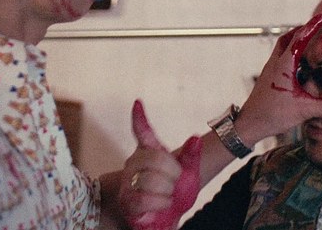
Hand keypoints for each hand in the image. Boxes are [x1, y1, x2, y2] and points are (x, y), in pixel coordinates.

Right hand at [118, 100, 201, 229]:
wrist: (168, 218)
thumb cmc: (175, 193)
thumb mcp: (189, 173)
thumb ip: (192, 156)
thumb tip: (195, 138)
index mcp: (151, 151)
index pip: (143, 132)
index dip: (140, 118)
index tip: (138, 103)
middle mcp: (136, 162)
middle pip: (155, 159)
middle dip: (172, 175)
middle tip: (174, 184)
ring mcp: (128, 180)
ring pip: (149, 180)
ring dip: (166, 193)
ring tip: (166, 197)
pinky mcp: (126, 199)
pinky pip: (143, 199)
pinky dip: (159, 204)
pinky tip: (161, 205)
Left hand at [235, 12, 321, 143]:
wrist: (249, 124)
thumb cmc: (272, 114)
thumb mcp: (304, 110)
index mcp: (283, 65)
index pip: (300, 38)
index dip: (314, 25)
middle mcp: (275, 63)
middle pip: (288, 37)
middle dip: (304, 29)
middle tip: (319, 25)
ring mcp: (270, 70)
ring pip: (283, 47)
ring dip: (297, 41)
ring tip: (313, 41)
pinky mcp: (270, 78)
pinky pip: (282, 59)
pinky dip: (293, 55)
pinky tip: (303, 65)